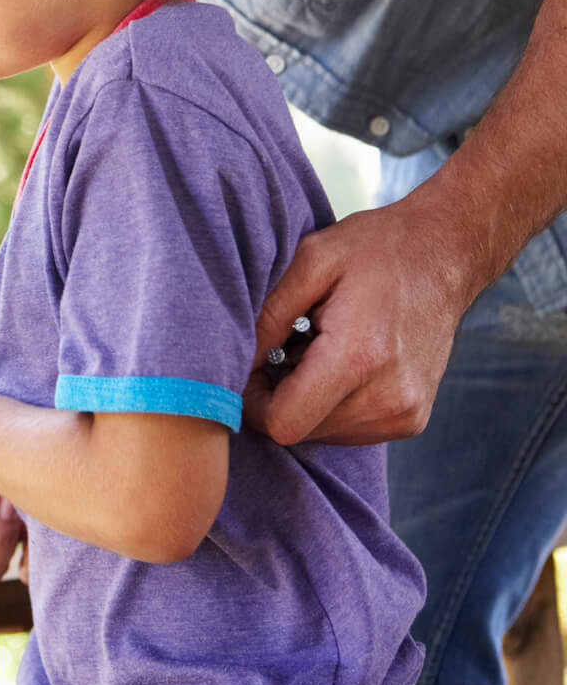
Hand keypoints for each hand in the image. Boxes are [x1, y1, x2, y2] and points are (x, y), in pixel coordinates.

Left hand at [245, 198, 466, 445]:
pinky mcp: (413, 420)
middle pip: (301, 431)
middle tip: (287, 347)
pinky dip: (335, 403)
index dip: (254, 402)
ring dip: (308, 401)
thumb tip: (238, 363)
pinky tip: (342, 362)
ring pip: (325, 435)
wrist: (445, 254)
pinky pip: (352, 430)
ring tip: (318, 349)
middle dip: (281, 395)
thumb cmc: (376, 249)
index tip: (251, 368)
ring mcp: (405, 414)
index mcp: (357, 358)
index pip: (284, 424)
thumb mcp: (312, 260)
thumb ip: (269, 315)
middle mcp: (387, 398)